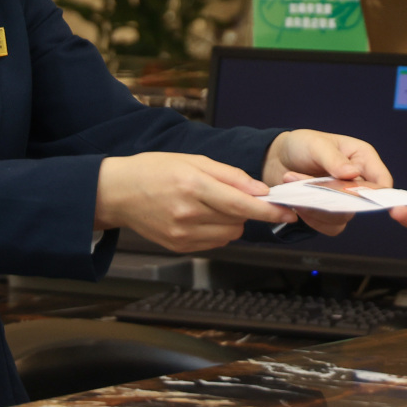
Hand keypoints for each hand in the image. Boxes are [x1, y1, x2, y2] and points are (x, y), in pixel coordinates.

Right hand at [94, 151, 288, 252]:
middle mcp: (189, 213)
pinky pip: (213, 243)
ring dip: (233, 221)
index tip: (287, 213)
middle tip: (238, 196)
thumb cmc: (154, 170)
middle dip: (247, 210)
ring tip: (212, 204)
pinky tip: (202, 216)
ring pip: (229, 235)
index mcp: (194, 186)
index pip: (242, 204)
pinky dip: (217, 231)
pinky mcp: (178, 246)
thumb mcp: (193, 160)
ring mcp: (182, 234)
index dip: (268, 211)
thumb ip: (229, 175)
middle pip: (239, 221)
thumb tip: (259, 189)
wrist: (118, 192)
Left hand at [265, 129, 392, 236]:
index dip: (377, 194)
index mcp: (362, 159)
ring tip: (296, 186)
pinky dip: (312, 219)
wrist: (278, 158)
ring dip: (317, 207)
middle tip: (311, 187)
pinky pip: (329, 227)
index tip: (356, 197)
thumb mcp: (317, 145)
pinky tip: (298, 203)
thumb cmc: (302, 144)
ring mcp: (343, 199)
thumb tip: (353, 174)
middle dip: (334, 199)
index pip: (382, 181)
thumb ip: (334, 159)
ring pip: (343, 217)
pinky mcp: (329, 213)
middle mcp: (357, 181)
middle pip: (361, 204)